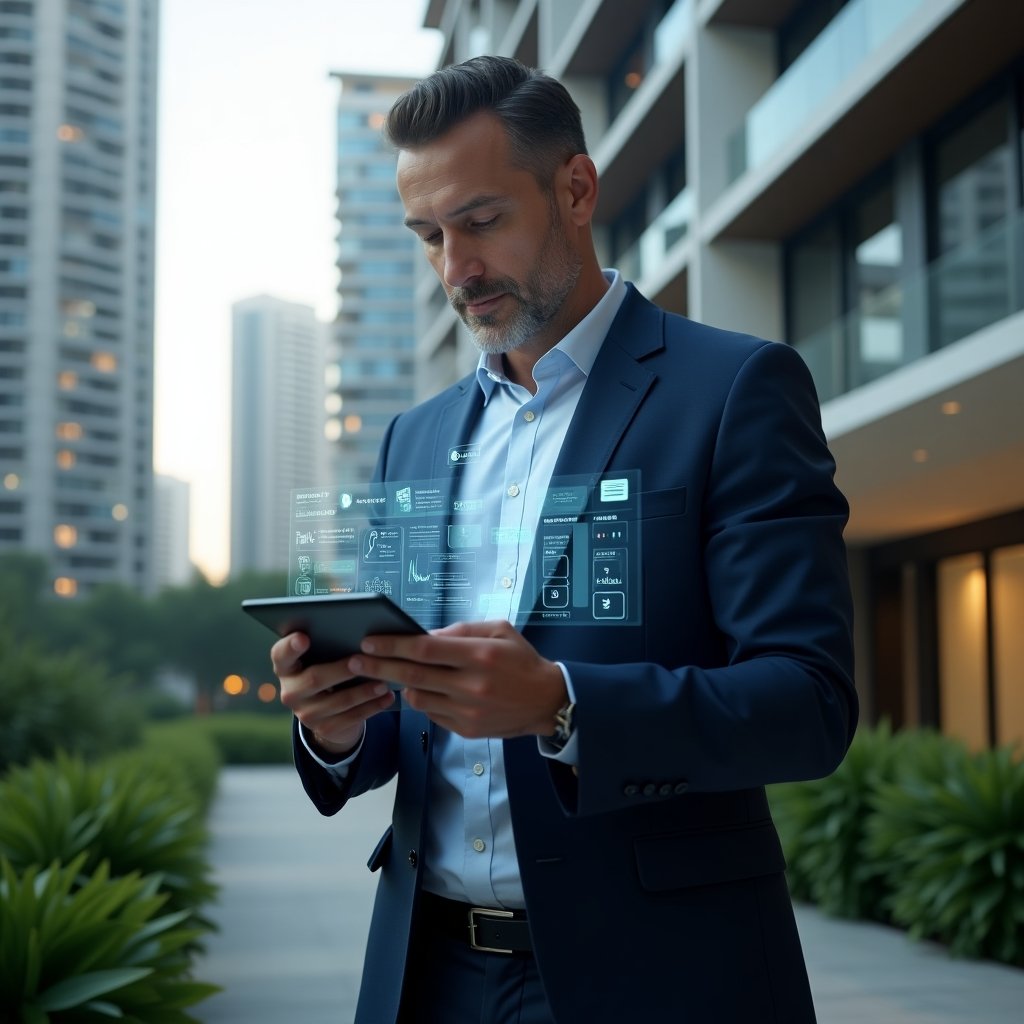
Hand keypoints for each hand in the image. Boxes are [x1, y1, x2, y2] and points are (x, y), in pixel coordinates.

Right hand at [272, 632, 395, 755]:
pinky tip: (387, 697)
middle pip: (314, 679)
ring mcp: (305, 713)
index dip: (290, 647)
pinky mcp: (324, 729)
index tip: (304, 637)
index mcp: (286, 667)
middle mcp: (290, 691)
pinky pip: (351, 718)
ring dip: (363, 692)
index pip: (281, 654)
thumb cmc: (327, 670)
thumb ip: (327, 646)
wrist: (327, 711)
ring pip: (337, 701)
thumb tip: (356, 631)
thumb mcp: (321, 659)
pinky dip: (372, 707)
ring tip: (384, 682)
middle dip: (340, 670)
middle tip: (360, 661)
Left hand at [346, 619, 565, 739]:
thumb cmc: (521, 660)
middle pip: (412, 675)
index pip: (424, 649)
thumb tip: (424, 637)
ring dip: (400, 684)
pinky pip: (431, 714)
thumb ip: (461, 631)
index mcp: (478, 655)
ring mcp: (467, 711)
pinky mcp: (466, 730)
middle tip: (353, 661)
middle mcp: (471, 685)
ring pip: (417, 698)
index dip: (392, 645)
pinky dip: (423, 700)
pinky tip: (423, 689)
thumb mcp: (498, 631)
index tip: (368, 642)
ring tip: (390, 674)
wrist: (547, 701)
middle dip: (378, 667)